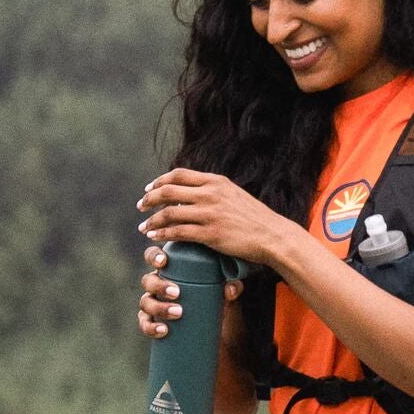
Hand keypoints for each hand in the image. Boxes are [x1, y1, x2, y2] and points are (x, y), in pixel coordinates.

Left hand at [138, 168, 289, 267]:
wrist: (273, 235)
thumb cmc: (254, 219)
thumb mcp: (233, 195)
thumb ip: (213, 192)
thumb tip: (192, 194)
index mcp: (216, 181)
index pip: (178, 174)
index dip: (159, 181)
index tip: (149, 190)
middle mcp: (210, 194)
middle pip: (168, 190)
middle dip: (149, 199)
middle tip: (141, 207)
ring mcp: (210, 213)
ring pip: (169, 213)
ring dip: (152, 221)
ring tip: (144, 228)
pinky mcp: (210, 234)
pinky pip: (177, 232)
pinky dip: (162, 234)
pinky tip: (154, 238)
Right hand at [139, 241, 242, 338]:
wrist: (214, 326)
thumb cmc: (213, 298)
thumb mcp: (224, 290)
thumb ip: (231, 286)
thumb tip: (230, 288)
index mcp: (169, 270)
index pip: (154, 256)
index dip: (154, 257)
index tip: (164, 262)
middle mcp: (157, 285)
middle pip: (148, 281)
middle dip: (159, 286)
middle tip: (176, 293)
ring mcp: (153, 303)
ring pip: (145, 302)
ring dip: (158, 307)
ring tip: (178, 312)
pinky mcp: (153, 322)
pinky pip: (145, 324)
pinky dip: (151, 327)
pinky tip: (163, 330)